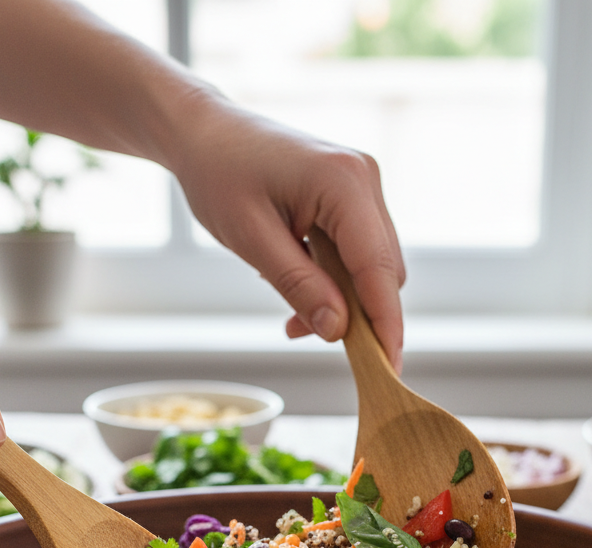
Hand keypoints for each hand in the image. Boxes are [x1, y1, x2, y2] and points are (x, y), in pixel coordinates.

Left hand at [169, 98, 405, 371]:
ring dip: (341, 301)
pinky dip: (334, 282)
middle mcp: (364, 180)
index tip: (388, 370)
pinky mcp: (351, 197)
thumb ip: (298, 286)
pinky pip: (356, 254)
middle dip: (357, 316)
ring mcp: (361, 187)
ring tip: (294, 320)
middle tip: (308, 338)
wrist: (203, 132)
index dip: (385, 324)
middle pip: (383, 271)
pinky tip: (300, 294)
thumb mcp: (252, 239)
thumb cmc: (219, 174)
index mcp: (344, 183)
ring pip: (371, 267)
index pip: (378, 269)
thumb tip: (337, 331)